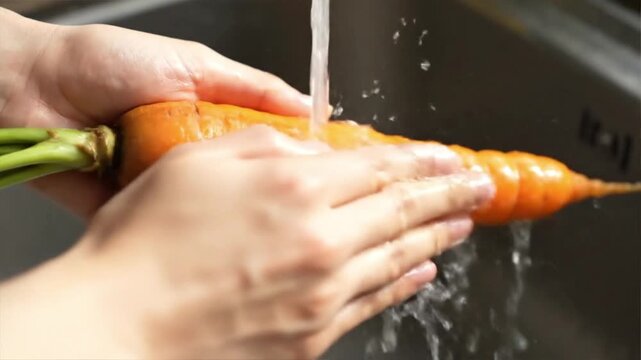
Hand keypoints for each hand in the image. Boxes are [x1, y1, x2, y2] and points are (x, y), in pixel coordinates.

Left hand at [0, 8, 312, 216]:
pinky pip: (172, 224)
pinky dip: (190, 231)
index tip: (337, 173)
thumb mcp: (190, 63)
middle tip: (309, 211)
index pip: (270, 143)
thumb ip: (249, 85)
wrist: (28, 88)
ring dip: (233, 215)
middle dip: (274, 196)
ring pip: (214, 208)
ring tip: (267, 228)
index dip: (301, 158)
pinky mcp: (138, 210)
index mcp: (211, 119)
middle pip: (246, 181)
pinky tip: (217, 241)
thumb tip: (307, 105)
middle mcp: (193, 154)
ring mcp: (167, 185)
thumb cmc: (103, 62)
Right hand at [0, 127, 493, 358]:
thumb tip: (313, 154)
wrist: (117, 327)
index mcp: (294, 188)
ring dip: (438, 236)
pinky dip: (405, 282)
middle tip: (479, 186)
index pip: (380, 167)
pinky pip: (375, 302)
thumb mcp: (199, 163)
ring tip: (464, 224)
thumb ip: (267, 149)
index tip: (448, 156)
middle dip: (450, 194)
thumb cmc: (145, 244)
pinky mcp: (312, 335)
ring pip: (400, 256)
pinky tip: (423, 272)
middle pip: (404, 210)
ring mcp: (322, 293)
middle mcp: (320, 240)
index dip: (421, 159)